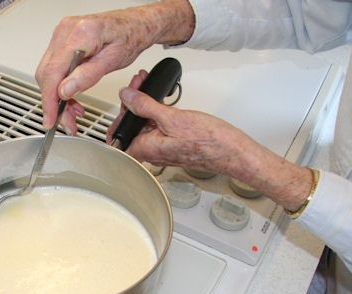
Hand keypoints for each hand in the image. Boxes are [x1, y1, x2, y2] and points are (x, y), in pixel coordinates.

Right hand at [35, 0, 194, 132]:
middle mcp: (66, 31)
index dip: (49, 100)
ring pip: (48, 73)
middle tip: (68, 122)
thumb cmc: (130, 36)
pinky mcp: (63, 40)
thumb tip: (64, 91)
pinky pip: (54, 66)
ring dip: (57, 96)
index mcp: (80, 34)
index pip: (53, 72)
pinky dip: (60, 85)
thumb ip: (87, 76)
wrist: (135, 24)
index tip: (51, 119)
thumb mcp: (113, 61)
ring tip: (73, 112)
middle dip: (55, 103)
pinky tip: (70, 97)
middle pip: (47, 74)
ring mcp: (62, 34)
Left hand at [113, 85, 314, 211]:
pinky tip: (159, 99)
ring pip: (143, 124)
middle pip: (131, 125)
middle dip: (132, 101)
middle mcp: (150, 152)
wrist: (232, 152)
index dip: (121, 108)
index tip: (128, 90)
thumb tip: (127, 97)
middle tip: (139, 82)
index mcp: (144, 149)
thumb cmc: (208, 142)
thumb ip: (146, 106)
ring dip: (144, 103)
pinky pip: (156, 127)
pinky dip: (155, 111)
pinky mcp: (171, 144)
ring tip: (147, 84)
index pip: (119, 130)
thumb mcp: (172, 118)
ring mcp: (161, 148)